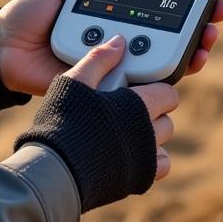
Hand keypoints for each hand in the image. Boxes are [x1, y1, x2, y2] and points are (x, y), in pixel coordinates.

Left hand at [0, 0, 222, 95]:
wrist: (0, 52)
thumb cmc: (26, 20)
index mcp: (113, 17)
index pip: (158, 11)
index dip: (186, 4)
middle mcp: (120, 43)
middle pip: (170, 39)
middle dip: (201, 29)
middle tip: (216, 19)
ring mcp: (116, 68)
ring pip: (162, 65)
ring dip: (191, 54)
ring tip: (204, 42)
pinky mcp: (106, 90)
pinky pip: (137, 91)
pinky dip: (160, 83)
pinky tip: (177, 69)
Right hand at [64, 34, 178, 181]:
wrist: (55, 169)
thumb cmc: (64, 122)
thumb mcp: (75, 81)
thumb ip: (98, 59)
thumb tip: (119, 42)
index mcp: (139, 105)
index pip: (167, 92)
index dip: (155, 87)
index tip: (139, 87)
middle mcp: (149, 132)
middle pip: (166, 117)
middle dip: (153, 111)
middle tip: (129, 108)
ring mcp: (146, 158)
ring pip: (162, 142)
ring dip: (151, 135)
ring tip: (126, 130)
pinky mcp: (139, 179)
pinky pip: (158, 167)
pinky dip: (150, 160)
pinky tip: (130, 153)